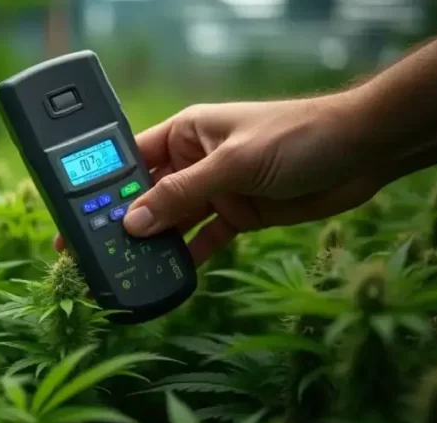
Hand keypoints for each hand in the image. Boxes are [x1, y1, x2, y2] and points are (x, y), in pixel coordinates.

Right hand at [54, 93, 394, 263]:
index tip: (73, 213)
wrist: (363, 152)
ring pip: (171, 221)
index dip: (100, 187)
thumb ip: (182, 194)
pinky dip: (187, 257)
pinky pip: (203, 239)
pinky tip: (168, 275)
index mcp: (185, 133)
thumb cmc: (298, 136)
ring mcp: (215, 190)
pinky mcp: (238, 215)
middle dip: (119, 221)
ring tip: (122, 269)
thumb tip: (133, 222)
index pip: (130, 160)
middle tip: (86, 251)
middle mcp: (194, 161)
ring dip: (151, 244)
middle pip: (145, 195)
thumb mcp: (232, 164)